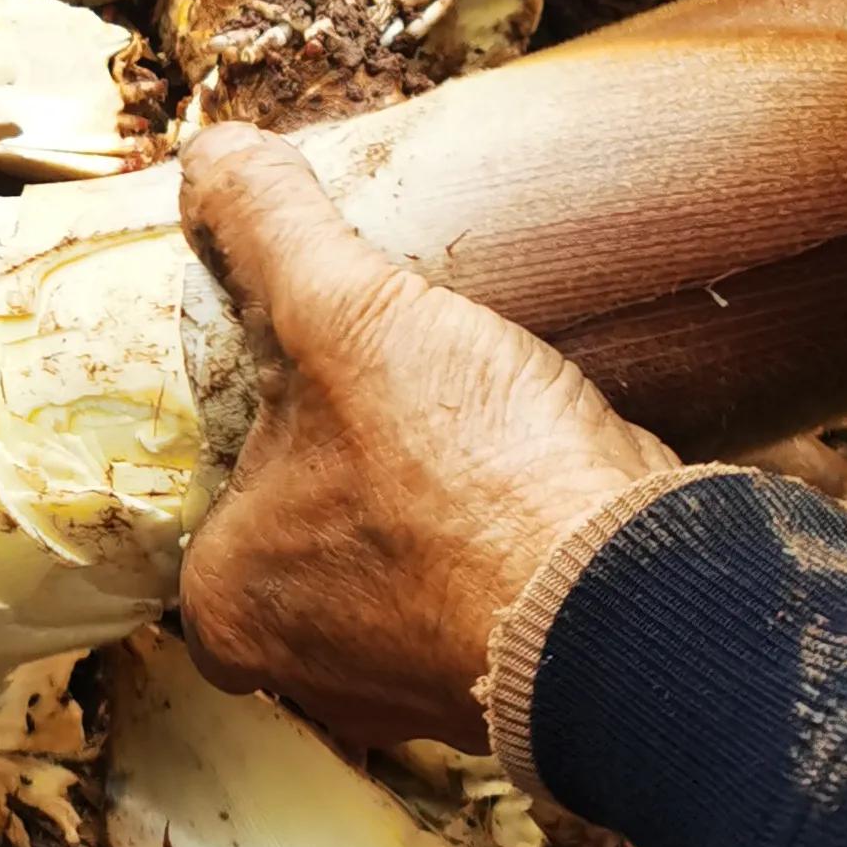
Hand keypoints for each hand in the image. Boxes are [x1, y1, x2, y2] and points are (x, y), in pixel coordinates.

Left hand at [177, 125, 674, 750]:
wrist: (637, 598)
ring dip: (436, 498)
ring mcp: (416, 691)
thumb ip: (266, 227)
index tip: (313, 372)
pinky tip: (529, 469)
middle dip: (354, 463)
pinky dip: (503, 531)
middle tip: (400, 385)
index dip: (264, 421)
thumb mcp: (342, 311)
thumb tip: (209, 155)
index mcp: (231, 604)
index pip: (218, 494)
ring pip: (402, 562)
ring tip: (468, 416)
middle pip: (310, 530)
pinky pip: (484, 584)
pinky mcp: (513, 680)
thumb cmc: (464, 480)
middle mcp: (309, 672)